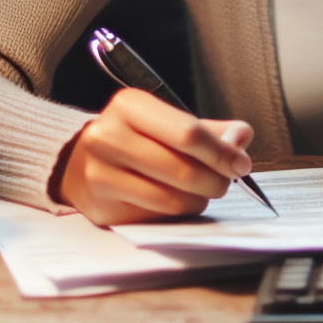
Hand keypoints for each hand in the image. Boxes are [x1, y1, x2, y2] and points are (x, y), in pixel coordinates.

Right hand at [54, 88, 254, 225]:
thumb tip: (241, 137)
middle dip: (216, 179)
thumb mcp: (171, 121)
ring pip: (172, 198)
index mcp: (129, 106)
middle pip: (183, 169)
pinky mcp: (102, 207)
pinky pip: (157, 216)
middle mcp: (107, 137)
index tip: (241, 163)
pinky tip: (181, 200)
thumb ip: (213, 129)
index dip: (222, 152)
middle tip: (227, 180)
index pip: (188, 133)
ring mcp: (100, 175)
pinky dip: (180, 211)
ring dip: (201, 198)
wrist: (82, 159)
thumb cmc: (138, 137)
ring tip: (205, 190)